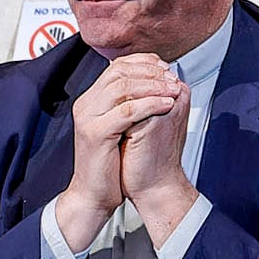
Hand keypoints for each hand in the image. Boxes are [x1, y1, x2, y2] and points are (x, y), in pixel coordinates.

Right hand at [53, 53, 184, 253]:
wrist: (94, 195)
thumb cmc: (111, 164)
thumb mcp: (122, 127)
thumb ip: (131, 104)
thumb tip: (158, 82)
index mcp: (91, 100)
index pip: (117, 66)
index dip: (143, 63)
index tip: (165, 68)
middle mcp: (86, 105)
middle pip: (119, 72)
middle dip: (150, 71)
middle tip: (171, 77)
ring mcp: (88, 118)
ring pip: (122, 88)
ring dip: (153, 85)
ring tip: (172, 89)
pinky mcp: (96, 134)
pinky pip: (126, 111)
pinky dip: (150, 105)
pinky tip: (165, 105)